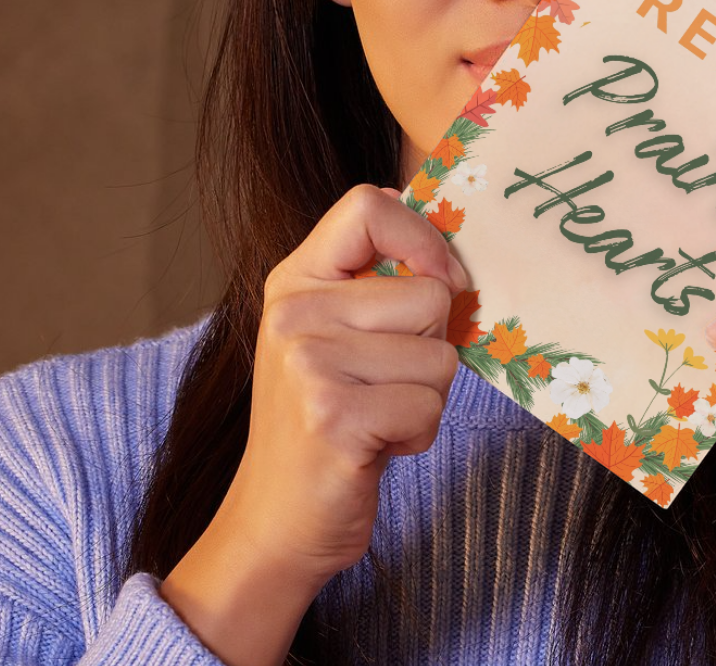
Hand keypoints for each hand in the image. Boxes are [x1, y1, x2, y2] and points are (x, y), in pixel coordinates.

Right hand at [212, 183, 465, 584]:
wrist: (275, 519)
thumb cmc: (322, 417)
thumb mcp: (330, 331)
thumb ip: (367, 272)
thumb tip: (408, 196)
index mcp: (295, 279)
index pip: (367, 205)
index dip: (422, 238)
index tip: (439, 279)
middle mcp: (294, 312)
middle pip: (429, 294)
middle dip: (430, 346)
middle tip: (384, 381)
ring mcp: (309, 364)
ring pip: (440, 355)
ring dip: (426, 395)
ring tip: (378, 413)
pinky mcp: (335, 418)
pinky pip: (429, 406)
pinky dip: (418, 434)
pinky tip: (375, 445)